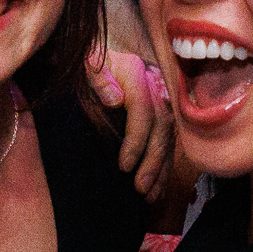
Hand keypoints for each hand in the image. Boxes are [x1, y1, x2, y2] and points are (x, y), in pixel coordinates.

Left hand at [85, 45, 178, 197]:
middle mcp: (153, 84)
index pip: (142, 108)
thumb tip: (114, 100)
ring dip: (161, 168)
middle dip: (152, 160)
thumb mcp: (84, 62)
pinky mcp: (162, 112)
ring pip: (168, 136)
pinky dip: (164, 165)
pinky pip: (168, 140)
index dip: (136, 139)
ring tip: (150, 194)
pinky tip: (157, 187)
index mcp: (133, 71)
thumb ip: (96, 75)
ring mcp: (161, 98)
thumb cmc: (85, 64)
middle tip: (140, 187)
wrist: (95, 57)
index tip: (123, 165)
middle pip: (161, 125)